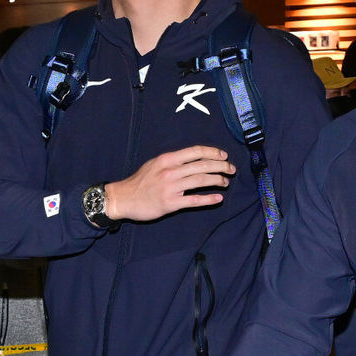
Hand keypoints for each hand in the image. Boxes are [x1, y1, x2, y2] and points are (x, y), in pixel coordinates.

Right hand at [105, 148, 234, 223]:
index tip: (224, 155)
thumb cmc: (140, 182)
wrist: (123, 198)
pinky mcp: (171, 203)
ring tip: (226, 182)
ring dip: (217, 180)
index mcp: (167, 159)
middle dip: (221, 166)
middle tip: (231, 169)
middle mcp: (171, 171)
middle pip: (202, 165)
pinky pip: (194, 201)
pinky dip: (208, 199)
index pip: (195, 151)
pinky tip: (218, 199)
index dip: (213, 152)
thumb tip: (193, 159)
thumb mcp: (154, 164)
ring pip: (201, 180)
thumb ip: (173, 161)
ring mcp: (171, 187)